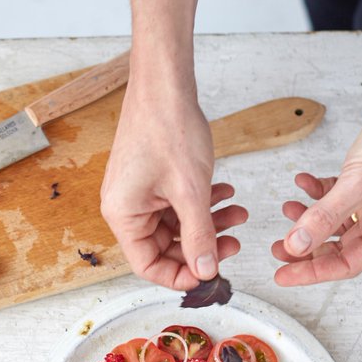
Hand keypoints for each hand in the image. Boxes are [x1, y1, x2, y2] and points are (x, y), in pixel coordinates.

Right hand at [101, 83, 248, 288]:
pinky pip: (176, 204)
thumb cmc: (167, 129)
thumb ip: (199, 236)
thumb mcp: (191, 191)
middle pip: (163, 247)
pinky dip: (201, 203)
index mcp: (123, 215)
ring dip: (208, 222)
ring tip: (238, 213)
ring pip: (175, 225)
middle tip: (234, 242)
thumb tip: (206, 271)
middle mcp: (124, 207)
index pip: (147, 265)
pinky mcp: (150, 179)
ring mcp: (137, 192)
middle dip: (202, 246)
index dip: (180, 275)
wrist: (164, 85)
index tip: (210, 275)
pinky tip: (225, 193)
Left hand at [273, 31, 361, 284]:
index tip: (281, 274)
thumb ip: (324, 217)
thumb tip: (295, 246)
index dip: (312, 272)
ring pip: (334, 219)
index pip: (347, 264)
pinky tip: (301, 180)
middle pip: (338, 245)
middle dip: (306, 247)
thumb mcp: (357, 184)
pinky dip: (316, 190)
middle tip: (276, 247)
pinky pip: (336, 193)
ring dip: (308, 216)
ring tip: (286, 208)